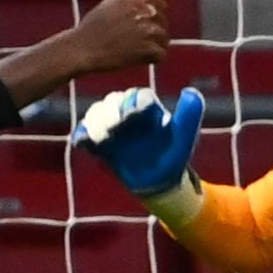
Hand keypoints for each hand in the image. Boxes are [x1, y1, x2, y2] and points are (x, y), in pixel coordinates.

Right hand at [65, 0, 170, 74]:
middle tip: (133, 38)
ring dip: (153, 45)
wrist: (81, 48)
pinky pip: (161, 54)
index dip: (152, 14)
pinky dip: (152, 58)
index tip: (140, 22)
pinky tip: (138, 58)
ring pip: (164, 38)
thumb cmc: (95, 24)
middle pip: (163, 21)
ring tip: (135, 48)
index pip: (159, 2)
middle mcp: (144, 11)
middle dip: (152, 30)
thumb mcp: (114, 0)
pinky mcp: (146, 49)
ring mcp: (147, 30)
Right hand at [74, 84, 203, 203]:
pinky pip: (84, 132)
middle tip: (114, 127)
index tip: (133, 114)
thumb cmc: (173, 156)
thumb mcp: (184, 137)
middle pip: (113, 100)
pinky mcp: (99, 140)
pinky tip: (83, 142)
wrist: (157, 180)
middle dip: (111, 111)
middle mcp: (128, 111)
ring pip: (96, 112)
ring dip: (95, 122)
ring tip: (102, 137)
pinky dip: (82, 135)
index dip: (134, 102)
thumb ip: (188, 117)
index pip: (138, 96)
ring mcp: (112, 124)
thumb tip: (191, 92)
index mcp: (149, 107)